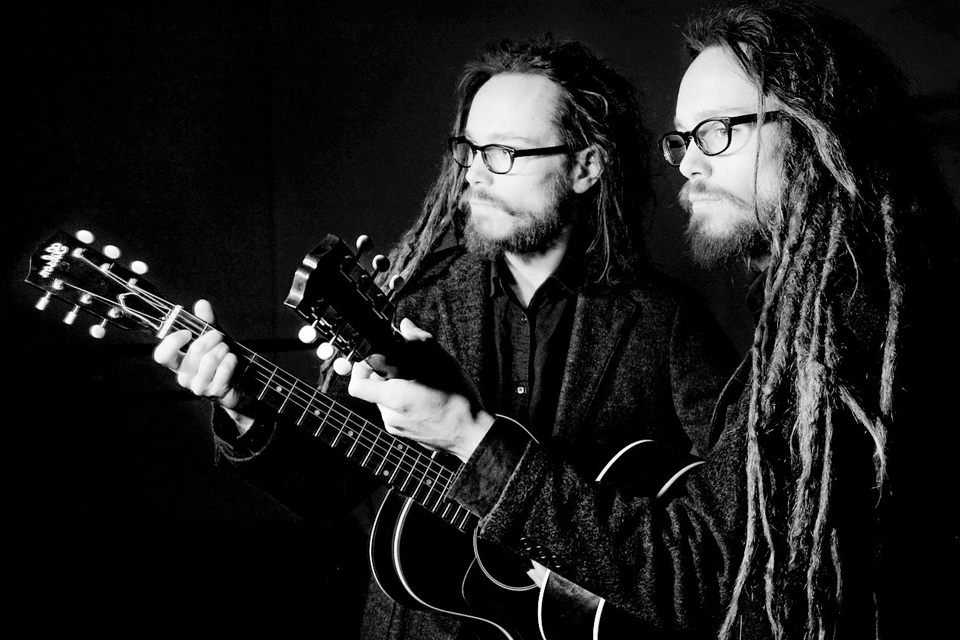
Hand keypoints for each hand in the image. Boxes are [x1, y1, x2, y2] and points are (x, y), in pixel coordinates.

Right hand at [152, 299, 254, 431]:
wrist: (235, 384)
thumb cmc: (218, 359)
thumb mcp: (211, 338)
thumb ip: (205, 322)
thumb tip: (202, 304)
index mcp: (177, 362)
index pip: (161, 356)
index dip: (173, 342)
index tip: (187, 332)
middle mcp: (184, 376)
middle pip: (195, 351)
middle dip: (211, 338)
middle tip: (218, 336)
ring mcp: (198, 386)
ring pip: (210, 360)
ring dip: (222, 349)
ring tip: (225, 349)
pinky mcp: (214, 391)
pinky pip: (223, 370)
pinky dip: (230, 360)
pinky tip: (231, 360)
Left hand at [347, 319, 494, 461]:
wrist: (471, 434)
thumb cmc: (459, 402)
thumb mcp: (443, 363)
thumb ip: (419, 340)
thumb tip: (405, 326)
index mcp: (396, 398)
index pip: (357, 385)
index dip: (360, 368)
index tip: (373, 359)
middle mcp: (390, 415)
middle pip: (372, 388)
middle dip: (383, 373)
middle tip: (403, 365)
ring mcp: (396, 427)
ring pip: (384, 399)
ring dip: (395, 386)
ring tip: (418, 381)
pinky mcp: (403, 433)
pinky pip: (394, 410)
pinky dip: (403, 400)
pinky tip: (423, 395)